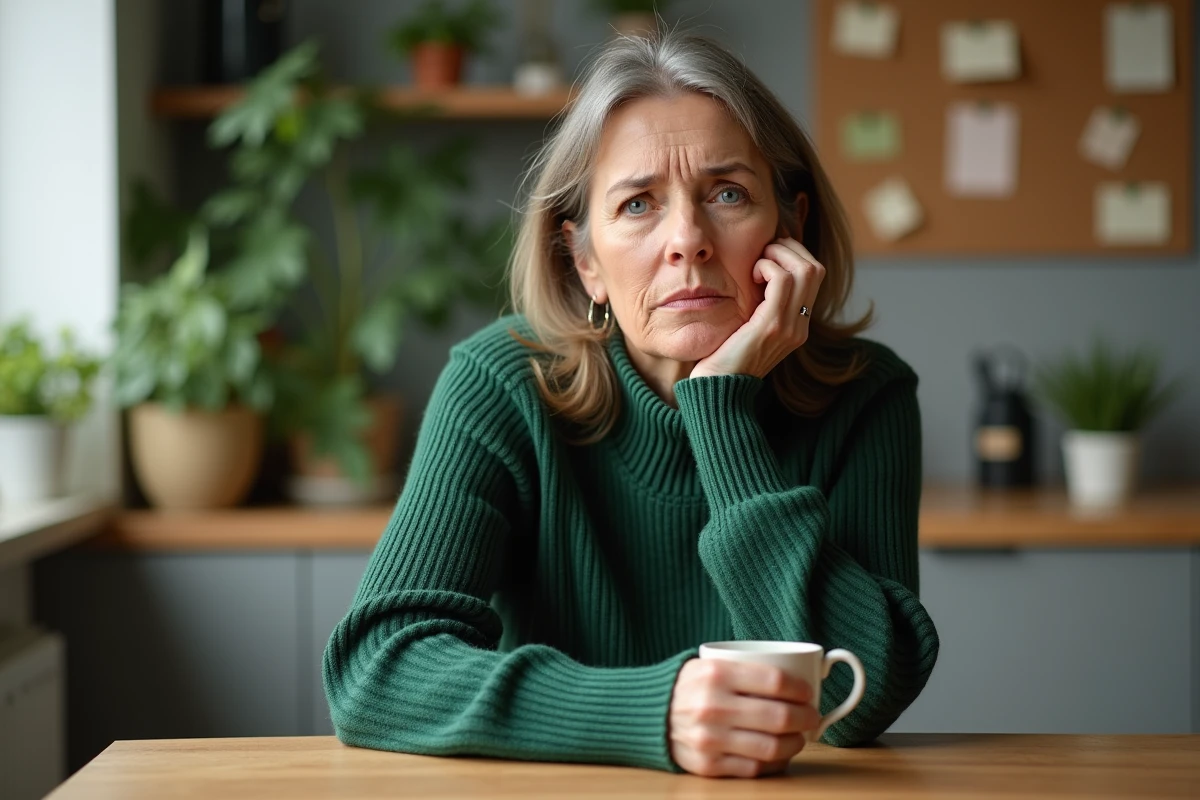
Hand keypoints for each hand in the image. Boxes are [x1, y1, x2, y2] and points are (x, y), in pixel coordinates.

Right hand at [668, 657, 819, 777]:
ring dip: (795, 743)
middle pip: (779, 716)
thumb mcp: (712, 663)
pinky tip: (779, 753)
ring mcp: (710, 738)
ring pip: (772, 747)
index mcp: (715, 673)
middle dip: (806, 717)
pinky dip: (775, 763)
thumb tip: (799, 676)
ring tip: (798, 736)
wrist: (651, 713)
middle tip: (811, 716)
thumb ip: (748, 667)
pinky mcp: (708, 765)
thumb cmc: (692, 687)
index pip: (775, 681)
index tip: (808, 692)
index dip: (801, 689)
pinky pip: (755, 768)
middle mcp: (712, 706)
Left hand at [690, 237, 824, 379]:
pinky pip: (783, 280)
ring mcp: (790, 326)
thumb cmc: (723, 359)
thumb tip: (754, 276)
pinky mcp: (772, 326)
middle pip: (815, 269)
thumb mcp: (748, 329)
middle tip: (764, 251)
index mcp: (797, 326)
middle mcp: (800, 326)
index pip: (814, 277)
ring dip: (779, 254)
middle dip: (790, 248)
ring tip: (758, 262)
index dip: (794, 255)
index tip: (768, 252)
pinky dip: (768, 267)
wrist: (718, 391)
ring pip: (805, 269)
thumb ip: (758, 308)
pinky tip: (752, 275)